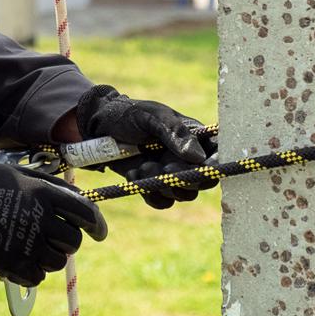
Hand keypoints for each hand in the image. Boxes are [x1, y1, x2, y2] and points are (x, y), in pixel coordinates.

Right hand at [0, 161, 107, 287]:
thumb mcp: (15, 173)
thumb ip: (47, 184)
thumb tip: (77, 196)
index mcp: (44, 193)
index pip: (85, 213)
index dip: (97, 226)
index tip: (100, 234)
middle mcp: (40, 218)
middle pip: (72, 241)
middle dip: (66, 242)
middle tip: (52, 240)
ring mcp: (26, 243)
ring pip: (57, 262)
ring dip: (48, 258)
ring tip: (30, 249)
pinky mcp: (11, 264)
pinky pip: (36, 277)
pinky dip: (32, 273)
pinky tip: (19, 263)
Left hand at [74, 85, 211, 208]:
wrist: (96, 127)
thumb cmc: (127, 114)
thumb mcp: (151, 116)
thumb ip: (174, 133)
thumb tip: (198, 157)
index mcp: (193, 135)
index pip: (218, 152)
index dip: (217, 163)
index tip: (205, 167)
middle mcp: (187, 157)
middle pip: (204, 180)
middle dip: (185, 179)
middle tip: (164, 169)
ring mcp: (171, 172)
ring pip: (184, 194)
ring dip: (163, 185)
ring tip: (143, 167)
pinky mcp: (154, 185)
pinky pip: (163, 201)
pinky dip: (149, 193)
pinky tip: (134, 175)